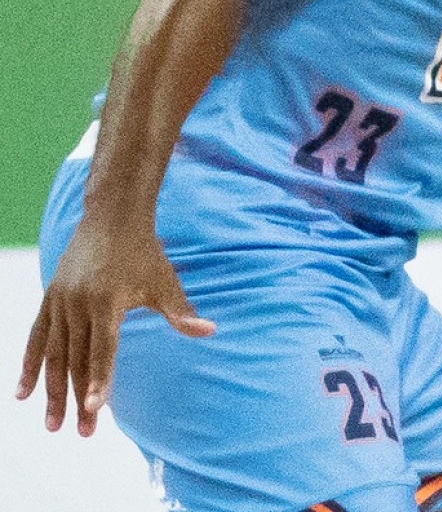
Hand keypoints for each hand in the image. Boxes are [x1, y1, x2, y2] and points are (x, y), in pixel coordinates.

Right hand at [17, 224, 213, 435]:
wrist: (112, 218)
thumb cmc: (144, 252)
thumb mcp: (165, 281)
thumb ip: (181, 312)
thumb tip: (210, 331)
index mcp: (107, 303)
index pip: (103, 350)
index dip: (99, 380)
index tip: (95, 409)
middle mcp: (78, 305)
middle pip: (77, 360)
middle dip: (77, 399)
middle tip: (80, 432)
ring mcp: (60, 302)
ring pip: (54, 355)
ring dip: (51, 391)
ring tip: (52, 424)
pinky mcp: (49, 299)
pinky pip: (36, 339)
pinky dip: (29, 366)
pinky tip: (23, 393)